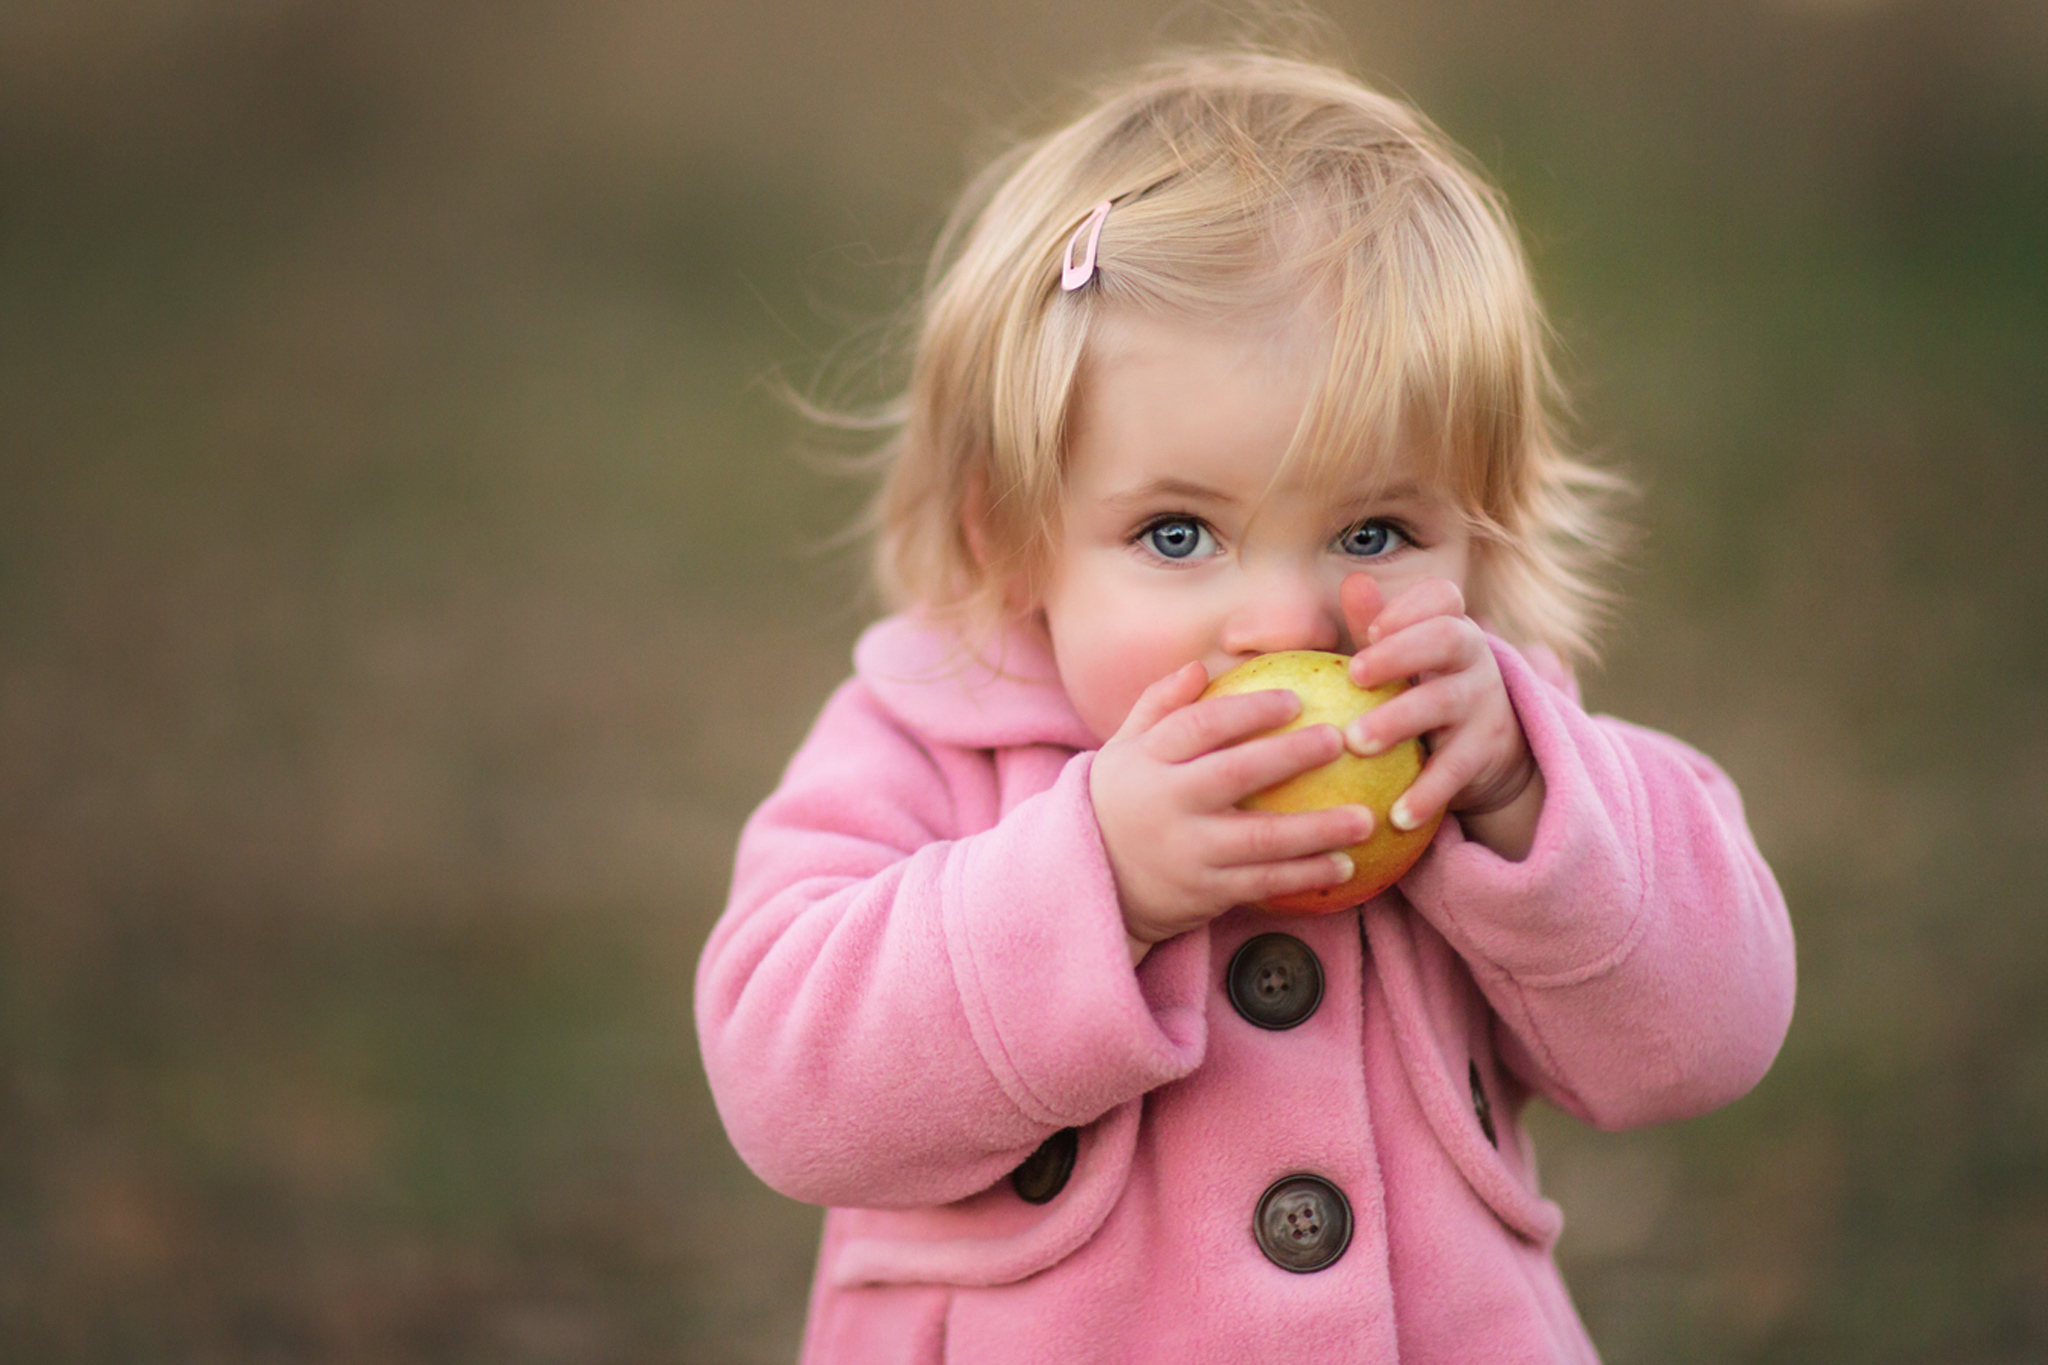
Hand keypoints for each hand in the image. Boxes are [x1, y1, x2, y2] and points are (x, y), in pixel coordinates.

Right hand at [1090, 662, 1374, 962]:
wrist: (1094, 883)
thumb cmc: (1122, 801)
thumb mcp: (1125, 749)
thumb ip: (1159, 705)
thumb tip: (1202, 667)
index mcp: (1147, 761)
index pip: (1199, 725)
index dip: (1249, 710)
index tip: (1296, 700)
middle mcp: (1166, 805)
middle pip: (1235, 774)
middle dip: (1290, 756)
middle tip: (1340, 740)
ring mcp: (1187, 852)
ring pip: (1260, 839)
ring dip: (1317, 830)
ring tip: (1365, 819)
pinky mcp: (1204, 892)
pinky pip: (1263, 883)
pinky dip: (1305, 876)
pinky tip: (1345, 865)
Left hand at [1339, 573, 1543, 860]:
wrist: (1487, 752)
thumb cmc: (1423, 691)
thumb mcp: (1403, 659)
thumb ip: (1376, 625)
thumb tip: (1352, 580)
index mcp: (1447, 626)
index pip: (1441, 597)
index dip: (1410, 606)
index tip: (1372, 628)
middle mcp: (1471, 658)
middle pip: (1446, 639)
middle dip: (1401, 653)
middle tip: (1354, 676)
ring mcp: (1483, 703)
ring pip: (1444, 703)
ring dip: (1399, 720)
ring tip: (1356, 743)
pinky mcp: (1485, 752)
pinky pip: (1455, 769)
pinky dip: (1427, 792)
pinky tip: (1396, 814)